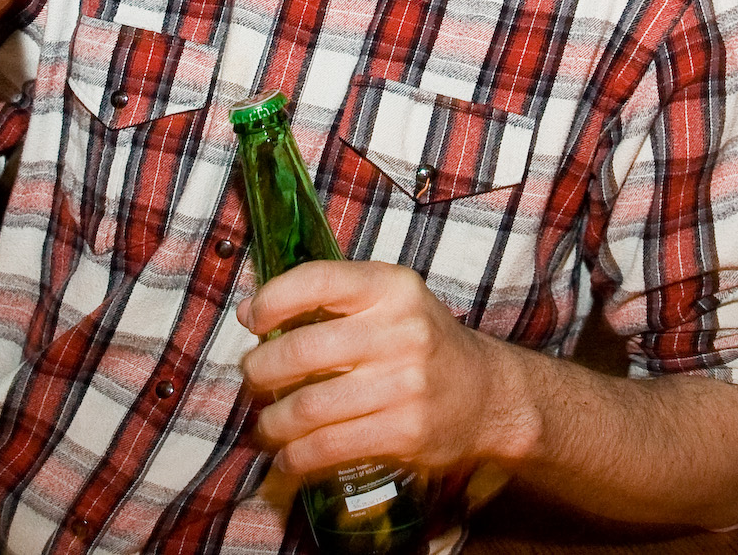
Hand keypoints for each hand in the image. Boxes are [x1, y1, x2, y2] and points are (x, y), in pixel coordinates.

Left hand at [238, 260, 527, 479]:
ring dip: (272, 421)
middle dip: (260, 370)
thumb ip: (330, 300)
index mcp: (391, 287)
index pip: (316, 281)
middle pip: (300, 351)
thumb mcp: (390, 301)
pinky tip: (290, 455)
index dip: (271, 300)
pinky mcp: (405, 431)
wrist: (487, 394)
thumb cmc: (422, 342)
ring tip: (267, 424)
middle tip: (253, 379)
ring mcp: (405, 384)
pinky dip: (297, 456)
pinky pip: (329, 446)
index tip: (251, 320)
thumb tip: (250, 314)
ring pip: (308, 406)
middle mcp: (400, 330)